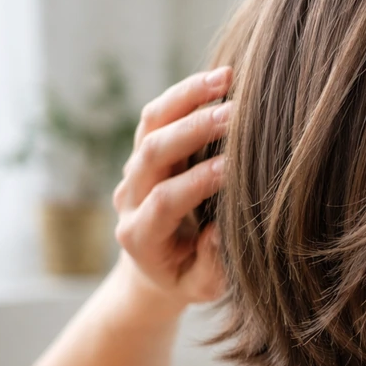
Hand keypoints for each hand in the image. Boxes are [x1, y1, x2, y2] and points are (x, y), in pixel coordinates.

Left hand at [112, 67, 231, 311]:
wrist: (156, 267)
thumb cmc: (187, 278)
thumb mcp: (202, 286)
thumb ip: (210, 264)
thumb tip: (221, 231)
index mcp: (141, 235)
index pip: (164, 200)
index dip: (196, 182)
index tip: (233, 169)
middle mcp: (130, 197)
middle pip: (153, 153)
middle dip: (194, 131)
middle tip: (235, 115)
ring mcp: (135, 170)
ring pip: (151, 124)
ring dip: (188, 97)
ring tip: (227, 78)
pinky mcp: (145, 150)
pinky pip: (158, 115)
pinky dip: (187, 93)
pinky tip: (220, 79)